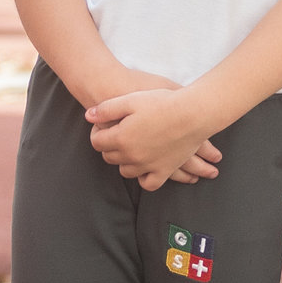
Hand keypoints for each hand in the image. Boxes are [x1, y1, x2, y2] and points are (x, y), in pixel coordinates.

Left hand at [87, 88, 221, 188]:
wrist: (193, 113)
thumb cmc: (162, 102)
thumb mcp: (130, 99)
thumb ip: (106, 109)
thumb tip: (88, 116)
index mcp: (120, 138)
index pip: (97, 142)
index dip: (97, 132)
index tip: (103, 125)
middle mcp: (132, 156)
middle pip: (110, 157)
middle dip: (109, 146)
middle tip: (116, 133)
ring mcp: (148, 165)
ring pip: (126, 171)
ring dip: (124, 161)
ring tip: (129, 149)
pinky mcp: (164, 170)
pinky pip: (148, 183)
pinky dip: (144, 178)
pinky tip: (144, 168)